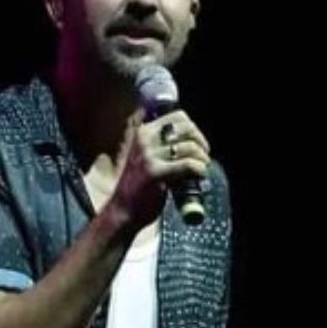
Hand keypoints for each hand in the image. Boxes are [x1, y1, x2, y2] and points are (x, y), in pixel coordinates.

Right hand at [108, 110, 210, 229]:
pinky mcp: (156, 173)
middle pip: (187, 128)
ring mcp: (149, 156)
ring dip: (203, 158)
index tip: (197, 142)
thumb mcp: (145, 156)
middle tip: (204, 156)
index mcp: (143, 132)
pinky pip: (189, 165)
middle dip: (201, 142)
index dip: (193, 128)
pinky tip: (200, 176)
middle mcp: (145, 140)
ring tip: (202, 168)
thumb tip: (191, 139)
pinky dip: (200, 170)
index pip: (178, 116)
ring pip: (190, 147)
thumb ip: (162, 145)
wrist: (122, 211)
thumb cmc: (137, 186)